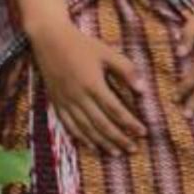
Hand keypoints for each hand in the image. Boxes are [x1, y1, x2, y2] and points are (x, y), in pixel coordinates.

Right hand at [30, 15, 145, 151]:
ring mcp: (66, 102)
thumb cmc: (82, 45)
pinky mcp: (57, 103)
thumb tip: (143, 89)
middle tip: (133, 148)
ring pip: (86, 129)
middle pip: (102, 124)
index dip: (130, 123)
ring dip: (102, 142)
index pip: (115, 110)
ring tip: (116, 152)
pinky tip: (92, 145)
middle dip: (119, 138)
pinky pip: (69, 126)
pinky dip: (81, 138)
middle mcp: (79, 97)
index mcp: (93, 85)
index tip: (143, 132)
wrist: (50, 40)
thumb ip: (126, 70)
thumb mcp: (107, 53)